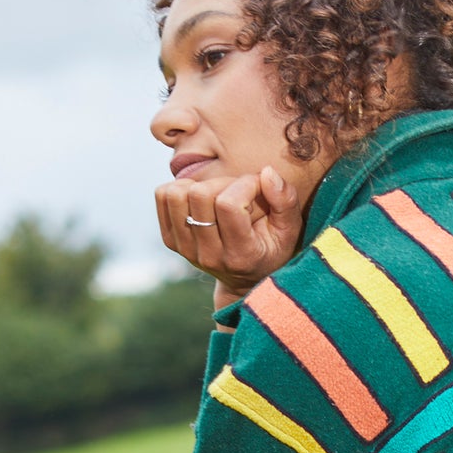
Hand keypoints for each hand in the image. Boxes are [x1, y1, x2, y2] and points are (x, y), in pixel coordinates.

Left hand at [155, 164, 304, 301]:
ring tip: (218, 194)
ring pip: (177, 194)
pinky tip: (201, 199)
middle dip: (223, 181)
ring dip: (199, 184)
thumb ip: (285, 200)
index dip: (244, 184)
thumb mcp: (289, 230)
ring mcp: (187, 250)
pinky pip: (163, 197)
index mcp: (241, 255)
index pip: (229, 204)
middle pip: (200, 195)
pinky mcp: (172, 241)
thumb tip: (266, 172)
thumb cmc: (272, 248)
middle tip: (238, 192)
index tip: (257, 186)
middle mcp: (209, 256)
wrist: (246, 280)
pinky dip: (181, 188)